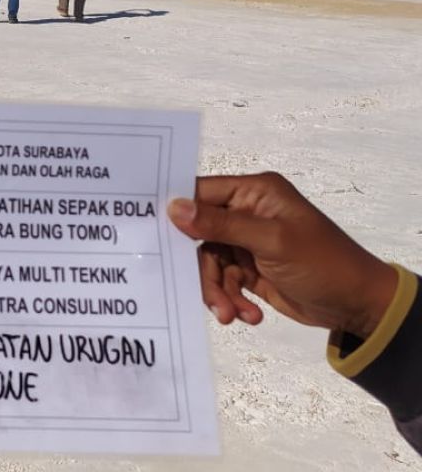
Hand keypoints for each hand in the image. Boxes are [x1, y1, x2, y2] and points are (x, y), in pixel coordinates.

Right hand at [168, 173, 398, 337]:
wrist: (358, 306)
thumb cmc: (321, 262)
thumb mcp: (270, 241)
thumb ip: (220, 224)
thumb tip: (173, 207)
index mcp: (254, 193)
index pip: (201, 192)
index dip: (177, 210)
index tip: (149, 230)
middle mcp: (246, 213)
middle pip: (199, 235)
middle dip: (202, 269)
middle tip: (206, 293)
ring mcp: (246, 243)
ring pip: (208, 263)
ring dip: (217, 291)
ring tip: (231, 314)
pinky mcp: (249, 270)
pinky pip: (223, 282)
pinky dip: (231, 300)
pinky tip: (249, 315)